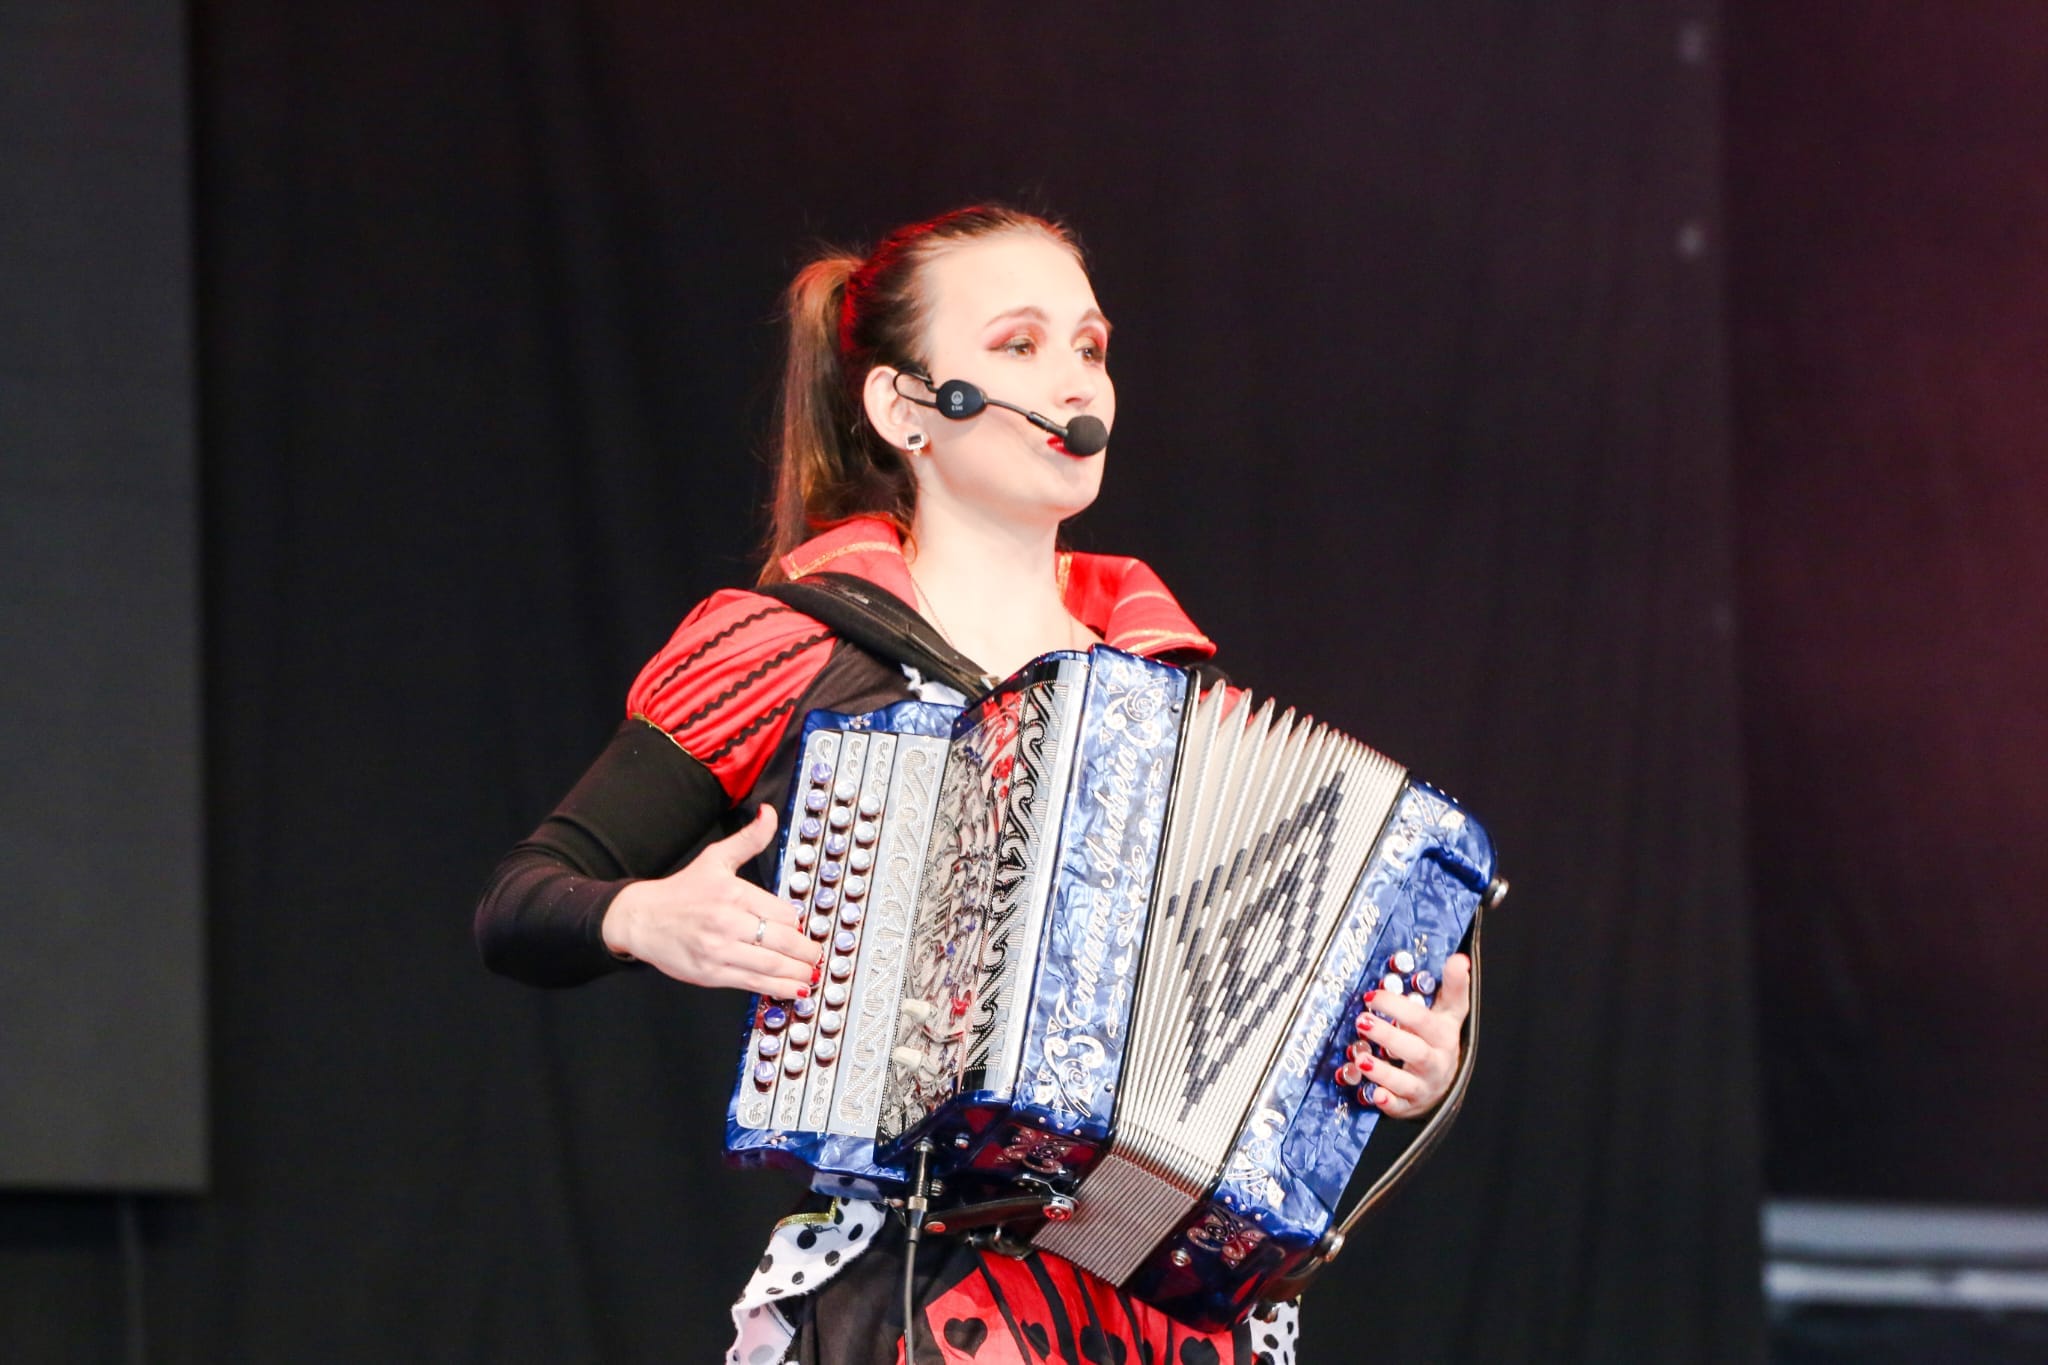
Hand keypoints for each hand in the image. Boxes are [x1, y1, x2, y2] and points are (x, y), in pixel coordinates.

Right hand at [601, 805, 818, 997]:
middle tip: (815, 955)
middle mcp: (728, 922)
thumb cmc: (681, 892)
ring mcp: (720, 950)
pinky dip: (779, 989)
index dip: (798, 923)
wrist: (641, 919)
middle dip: (807, 952)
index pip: (784, 913)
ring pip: (773, 965)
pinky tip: (794, 990)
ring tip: (810, 974)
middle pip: (784, 941)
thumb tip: (769, 814)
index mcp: (734, 893)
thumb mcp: (716, 859)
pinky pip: (754, 983)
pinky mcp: (712, 974)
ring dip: (799, 974)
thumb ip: (749, 839)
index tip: (803, 929)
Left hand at [1351, 953, 1471, 1118]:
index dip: (1404, 1004)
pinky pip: (1398, 1105)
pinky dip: (1387, 1101)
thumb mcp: (1447, 1013)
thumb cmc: (1437, 1040)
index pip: (1427, 1017)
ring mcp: (1423, 1084)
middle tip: (1362, 1020)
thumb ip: (1452, 986)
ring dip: (1382, 1070)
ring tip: (1360, 1058)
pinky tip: (1374, 1094)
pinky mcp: (1409, 1104)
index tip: (1379, 992)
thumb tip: (1461, 959)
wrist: (1443, 1084)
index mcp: (1443, 1033)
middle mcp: (1436, 1060)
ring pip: (1405, 1080)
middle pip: (1414, 1049)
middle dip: (1388, 1035)